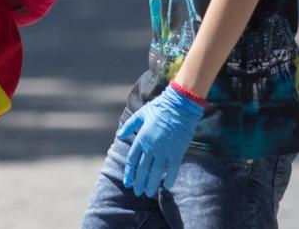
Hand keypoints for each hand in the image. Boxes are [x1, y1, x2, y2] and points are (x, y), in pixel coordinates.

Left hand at [117, 83, 205, 197]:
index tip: (128, 183)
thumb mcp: (140, 114)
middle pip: (142, 169)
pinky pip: (173, 169)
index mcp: (141, 139)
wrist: (179, 105)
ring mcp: (164, 150)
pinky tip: (167, 186)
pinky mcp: (177, 151)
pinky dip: (170, 178)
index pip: (132, 160)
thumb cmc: (159, 108)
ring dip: (151, 184)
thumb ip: (129, 126)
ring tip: (148, 192)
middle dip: (139, 182)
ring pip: (155, 172)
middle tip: (137, 192)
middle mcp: (151, 147)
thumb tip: (119, 135)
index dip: (130, 173)